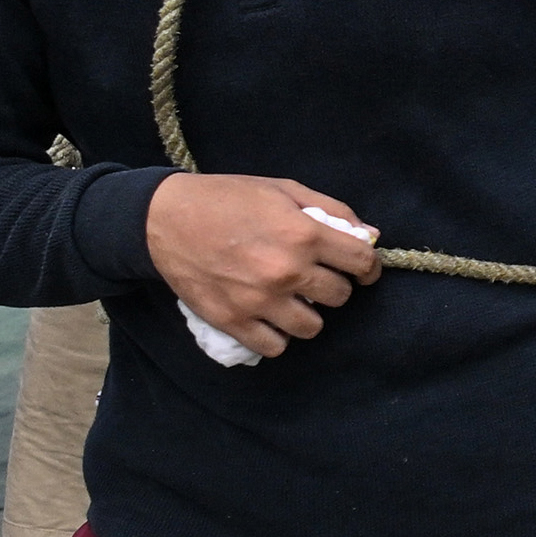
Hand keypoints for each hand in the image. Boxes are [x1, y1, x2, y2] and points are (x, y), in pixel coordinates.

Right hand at [147, 173, 380, 356]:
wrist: (165, 218)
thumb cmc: (228, 198)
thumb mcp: (284, 189)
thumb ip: (332, 210)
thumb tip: (370, 236)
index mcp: (304, 234)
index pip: (362, 262)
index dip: (367, 266)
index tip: (361, 269)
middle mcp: (286, 271)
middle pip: (340, 297)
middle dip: (333, 285)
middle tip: (315, 276)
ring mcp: (259, 300)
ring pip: (312, 327)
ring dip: (308, 313)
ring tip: (292, 298)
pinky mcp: (233, 321)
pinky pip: (275, 347)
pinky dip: (277, 335)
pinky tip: (270, 317)